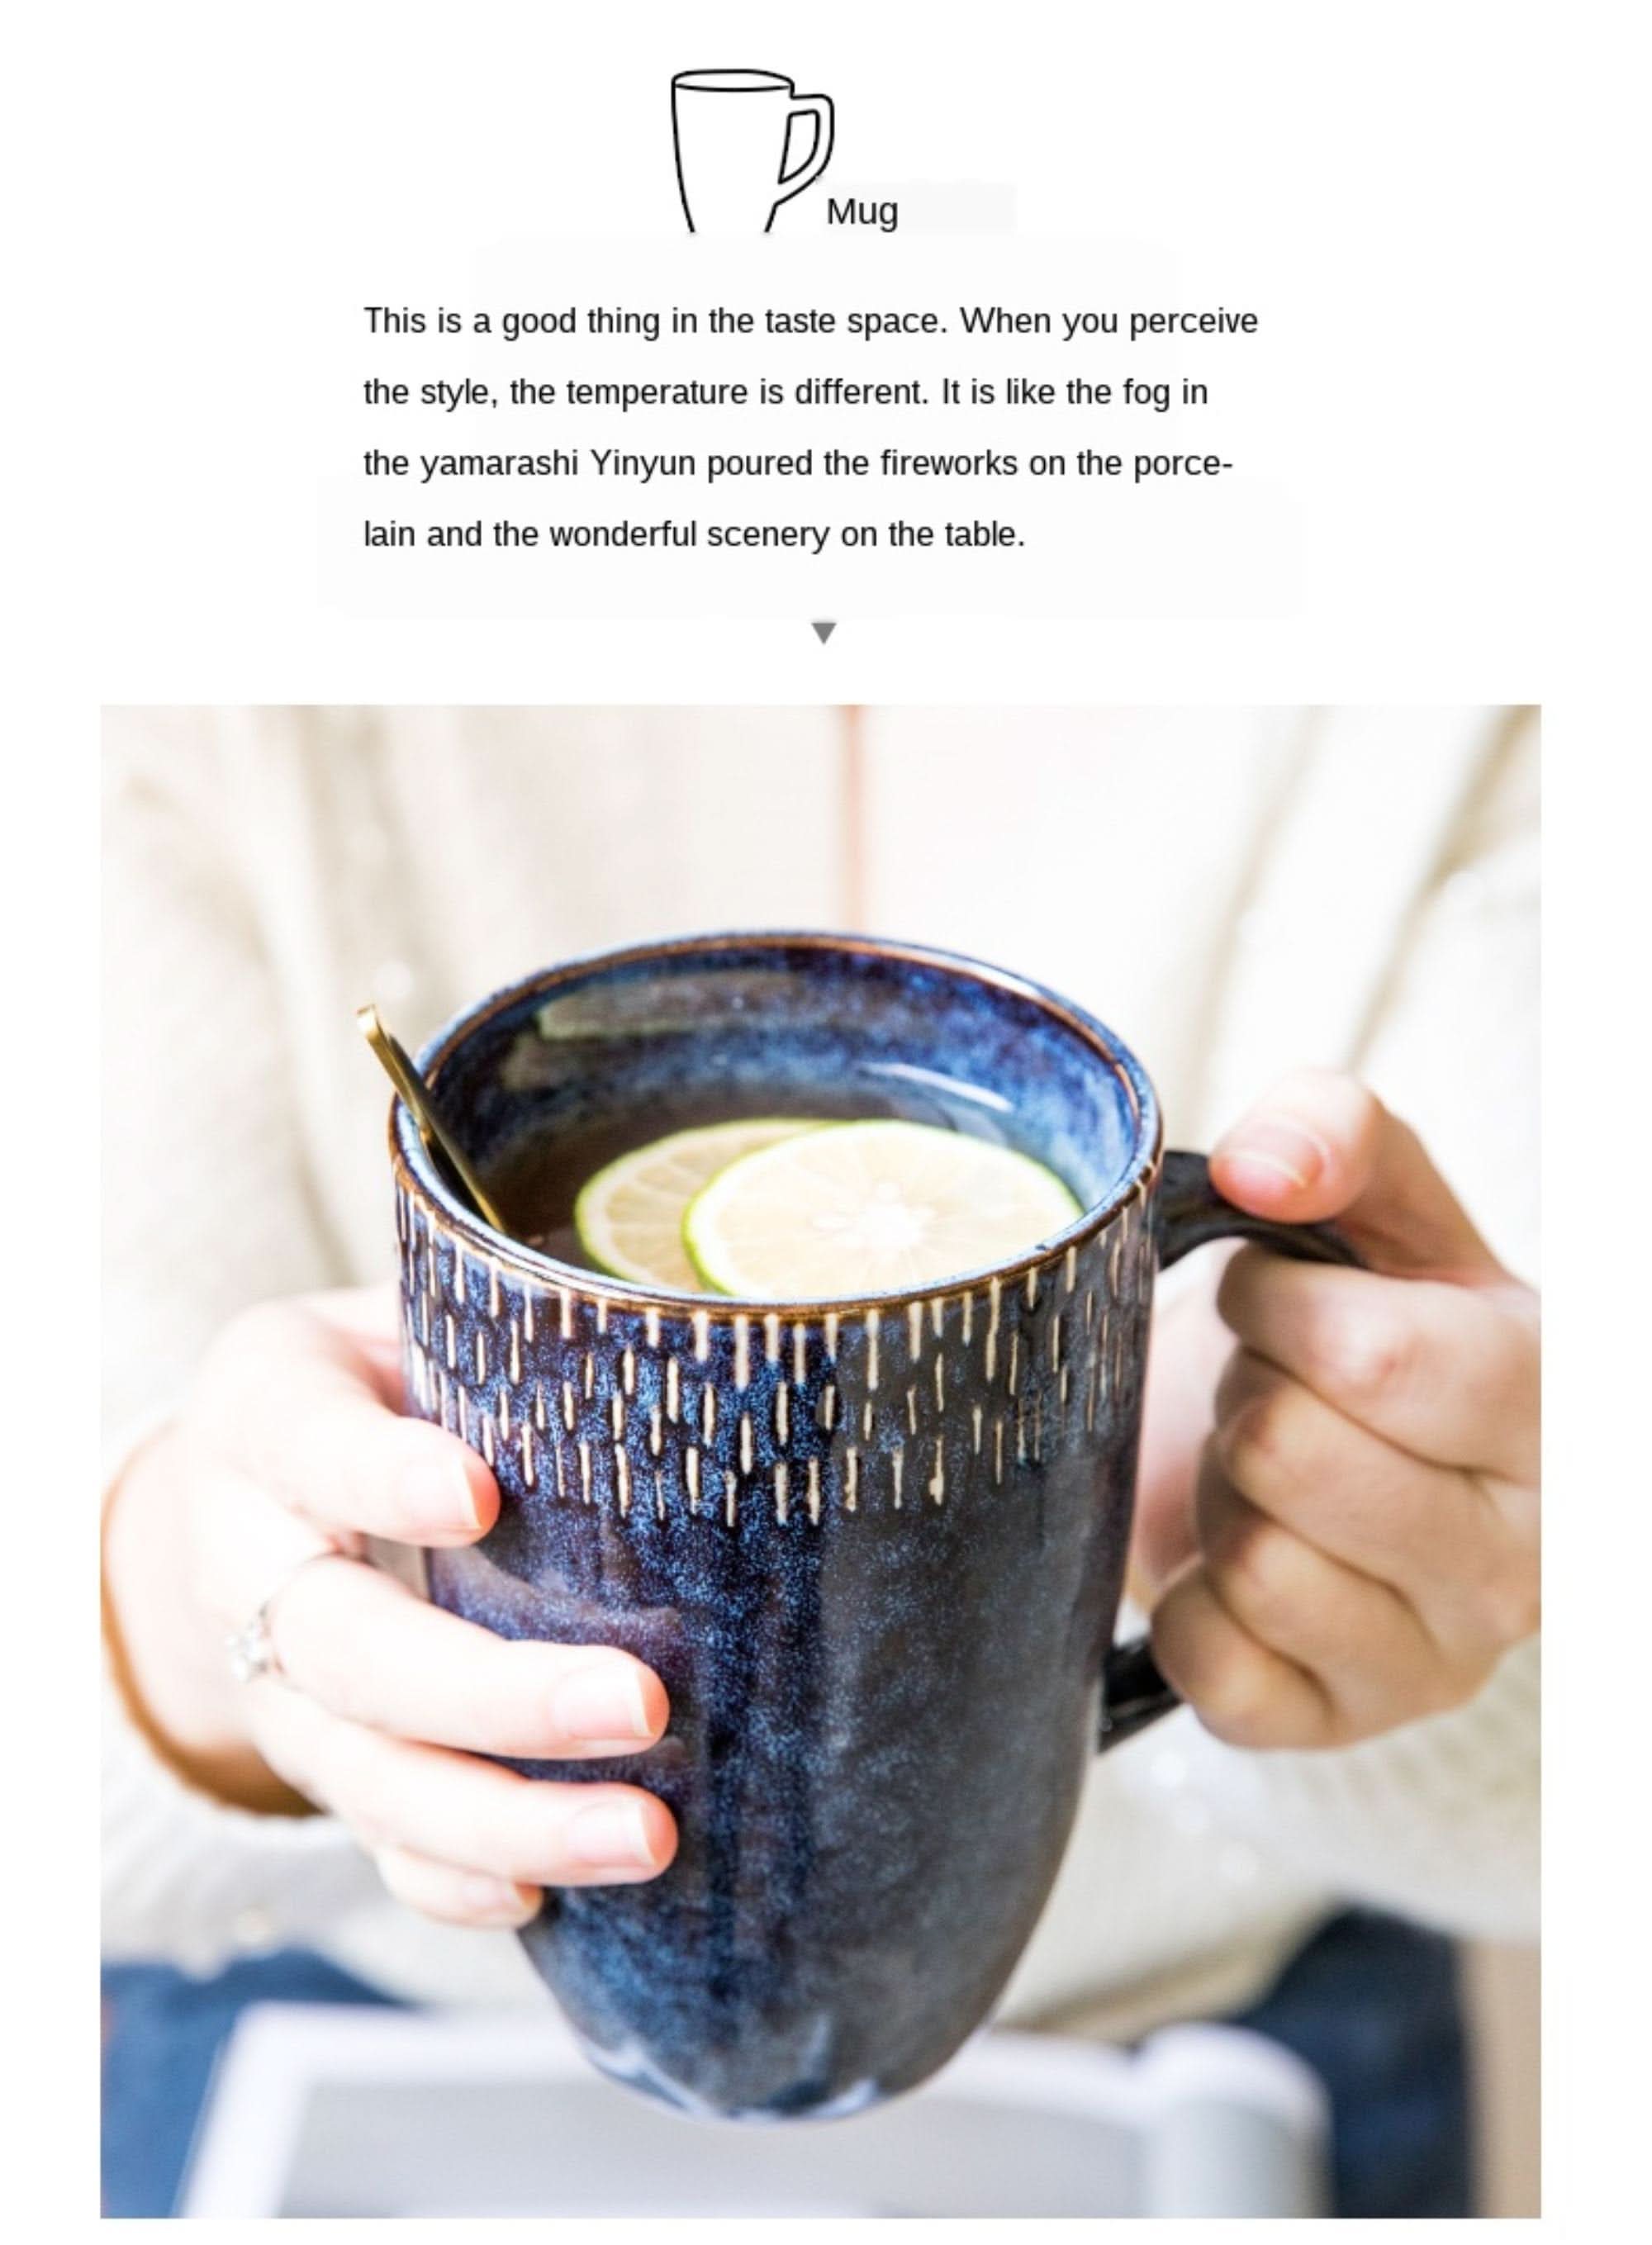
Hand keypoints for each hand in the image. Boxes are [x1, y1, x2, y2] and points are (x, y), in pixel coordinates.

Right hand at [103, 1286, 676, 1928]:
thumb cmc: (392, 1370)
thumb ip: (511, 1321)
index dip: (378, 1477)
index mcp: (266, 1411)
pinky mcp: (326, 1760)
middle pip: (346, 1647)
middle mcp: (249, 1555)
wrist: (264, 1473)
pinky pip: (374, 1841)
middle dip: (491, 1692)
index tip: (475, 1495)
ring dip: (504, 1817)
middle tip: (640, 1701)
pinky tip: (545, 1897)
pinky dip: (455, 1878)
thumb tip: (704, 1332)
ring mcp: (280, 1680)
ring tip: (645, 1835)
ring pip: (366, 1770)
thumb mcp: (418, 1309)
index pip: (308, 1441)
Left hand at [1135, 1073, 1538, 1748]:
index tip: (1269, 1295)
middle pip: (1291, 1455)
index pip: (1375, 1356)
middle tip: (1266, 1389)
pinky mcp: (1336, 1724)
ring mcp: (1438, 1659)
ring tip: (1260, 1471)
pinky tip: (1233, 1557)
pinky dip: (1189, 1596)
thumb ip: (1334, 1131)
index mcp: (1550, 1406)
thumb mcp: (1369, 1201)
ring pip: (1255, 1560)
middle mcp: (1524, 1555)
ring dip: (1222, 1493)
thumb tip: (1261, 1165)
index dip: (1275, 1305)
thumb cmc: (1351, 1317)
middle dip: (1245, 1397)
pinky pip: (1213, 1661)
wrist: (1302, 1443)